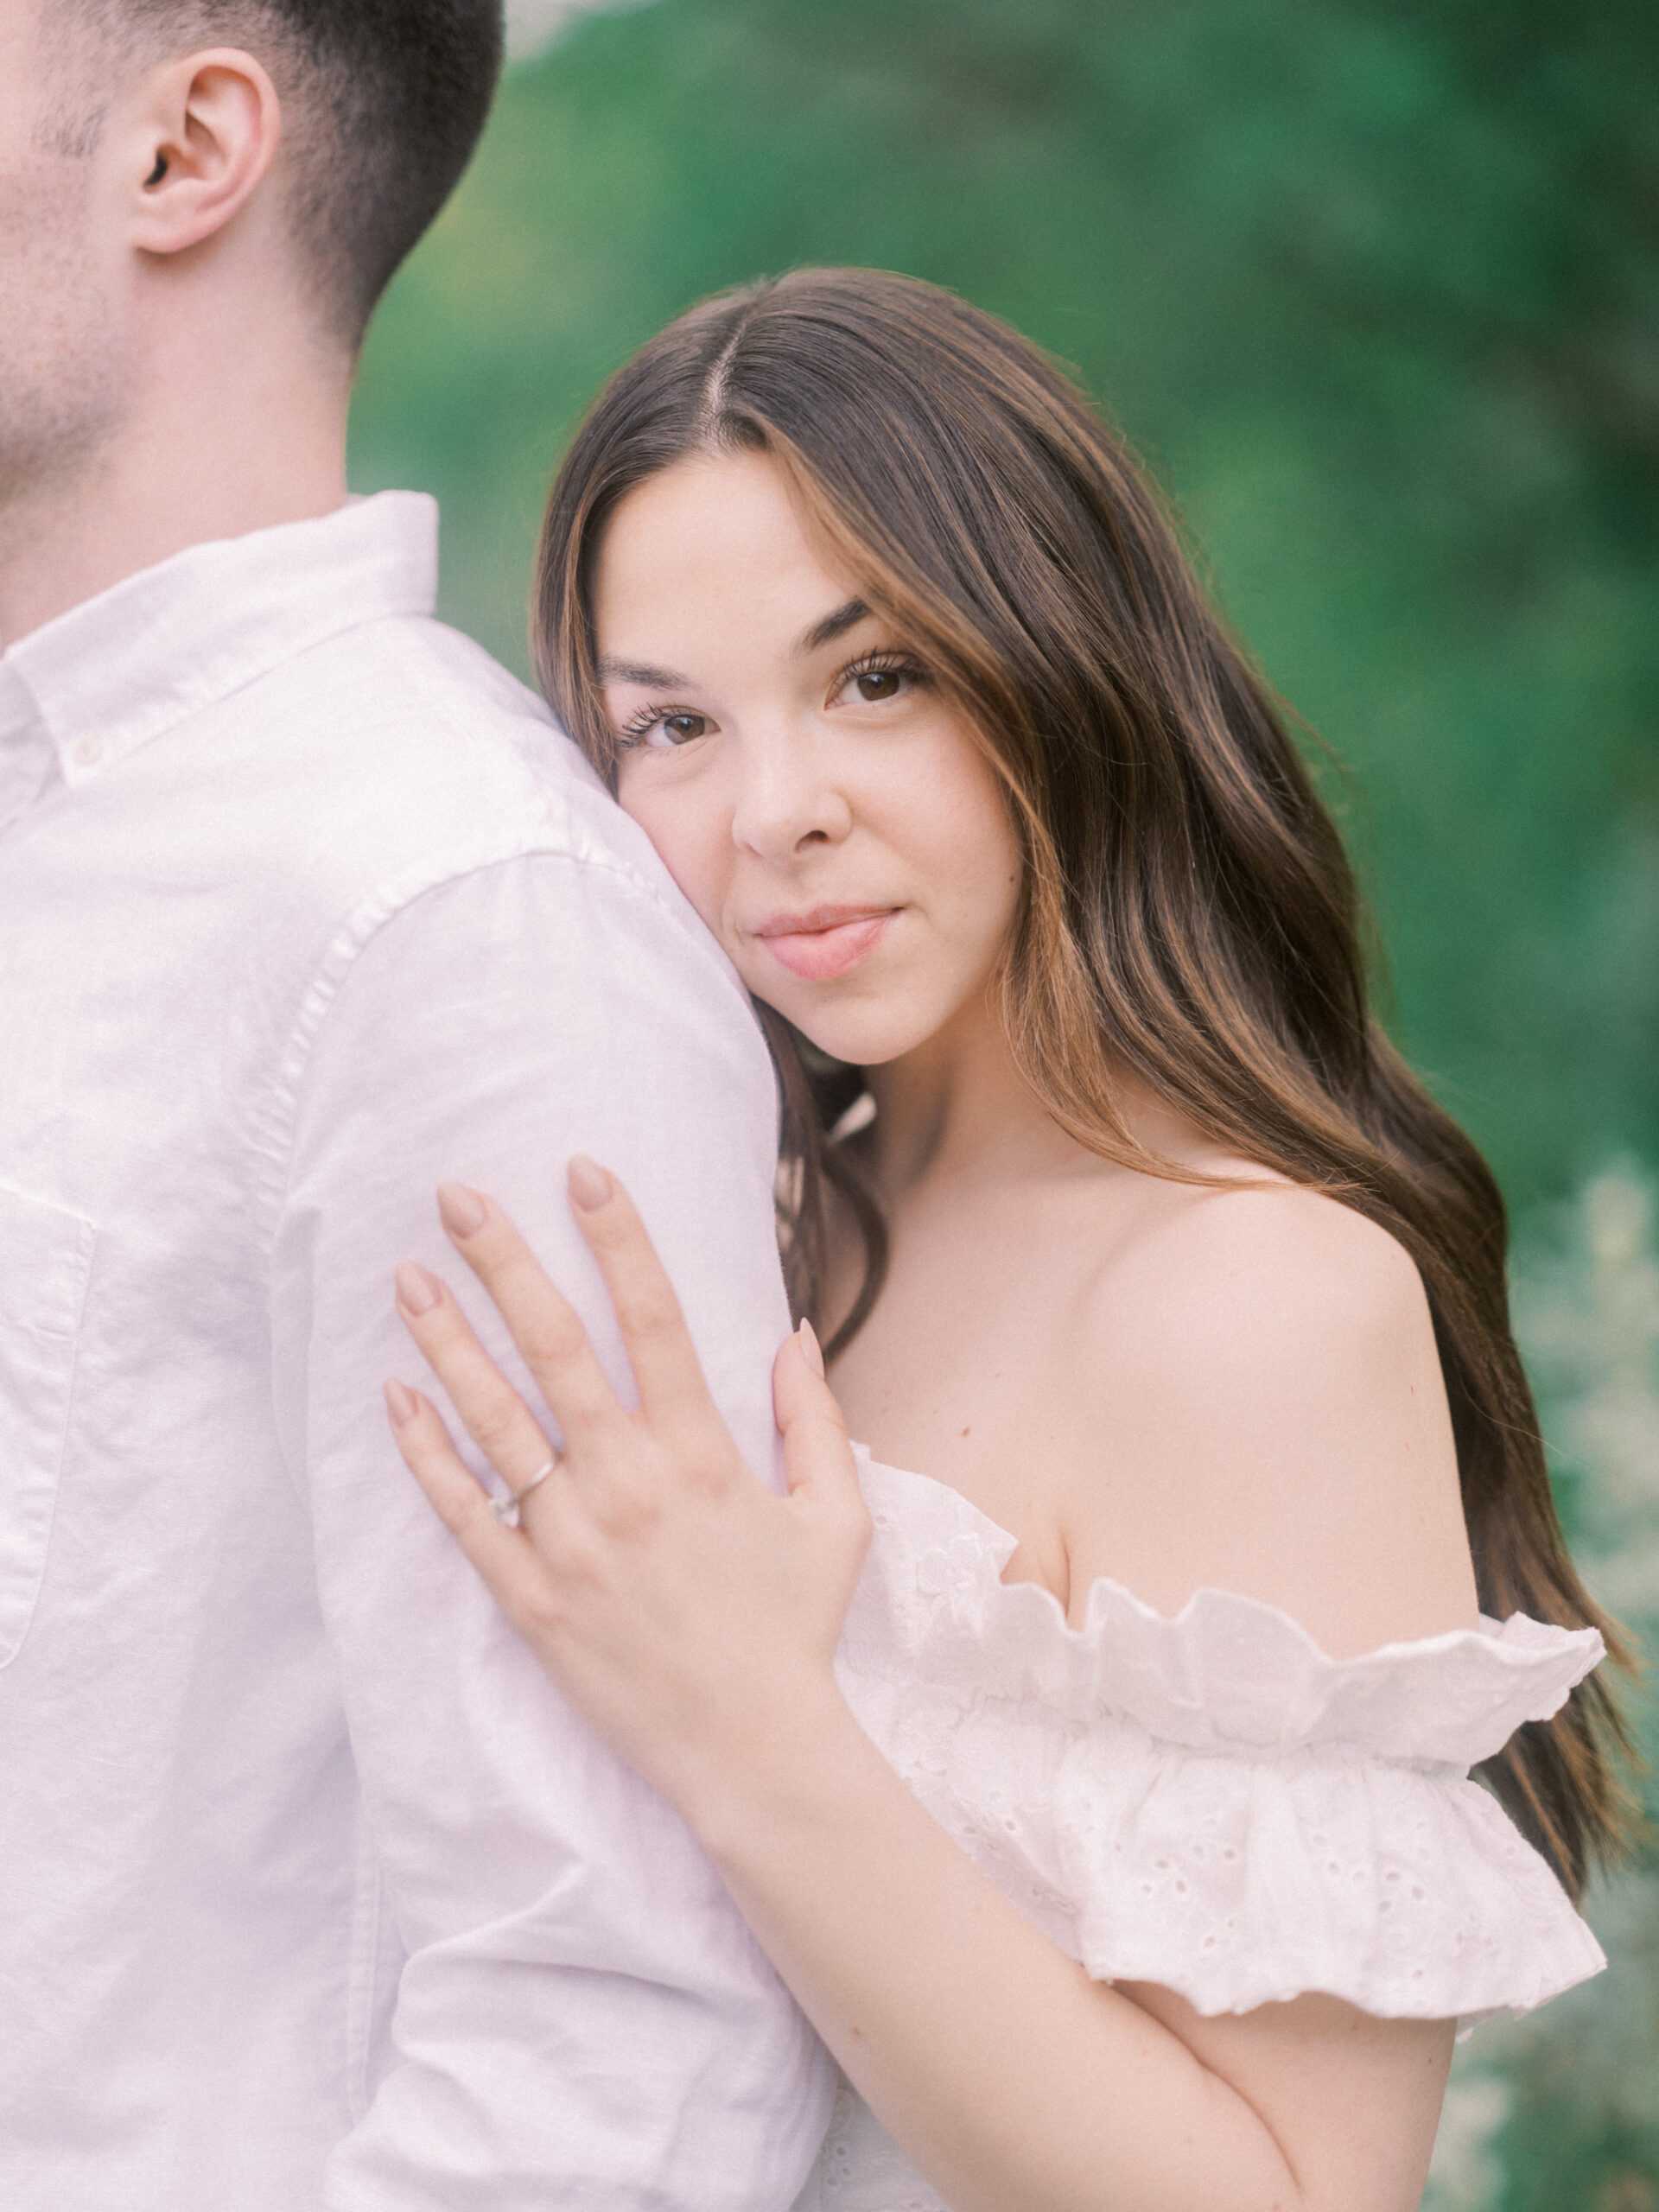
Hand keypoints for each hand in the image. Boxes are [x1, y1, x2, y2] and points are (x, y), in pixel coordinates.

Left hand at [384, 1159, 871, 1828]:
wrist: (751, 1752)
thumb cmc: (795, 1630)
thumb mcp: (835, 1517)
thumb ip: (815, 1418)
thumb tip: (791, 1333)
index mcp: (702, 1456)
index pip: (653, 1318)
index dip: (619, 1237)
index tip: (583, 1169)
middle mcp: (628, 1486)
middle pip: (555, 1349)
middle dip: (504, 1263)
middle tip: (457, 1195)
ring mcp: (573, 1543)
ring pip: (497, 1422)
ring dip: (447, 1342)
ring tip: (407, 1275)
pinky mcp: (531, 1602)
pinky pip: (467, 1518)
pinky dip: (428, 1457)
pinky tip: (396, 1399)